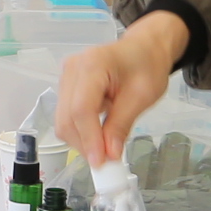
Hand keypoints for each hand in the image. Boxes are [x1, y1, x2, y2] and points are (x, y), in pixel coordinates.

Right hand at [55, 14, 185, 165]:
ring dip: (82, 140)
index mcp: (93, 64)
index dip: (89, 139)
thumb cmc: (147, 66)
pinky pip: (67, 116)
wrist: (143, 49)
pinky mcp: (66, 86)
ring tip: (106, 145)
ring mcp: (66, 77)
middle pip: (67, 118)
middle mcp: (72, 69)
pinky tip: (99, 132)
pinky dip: (82, 131)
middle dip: (84, 144)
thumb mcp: (142, 96)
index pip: (81, 109)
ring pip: (63, 121)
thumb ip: (122, 125)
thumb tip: (109, 154)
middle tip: (106, 161)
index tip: (100, 162)